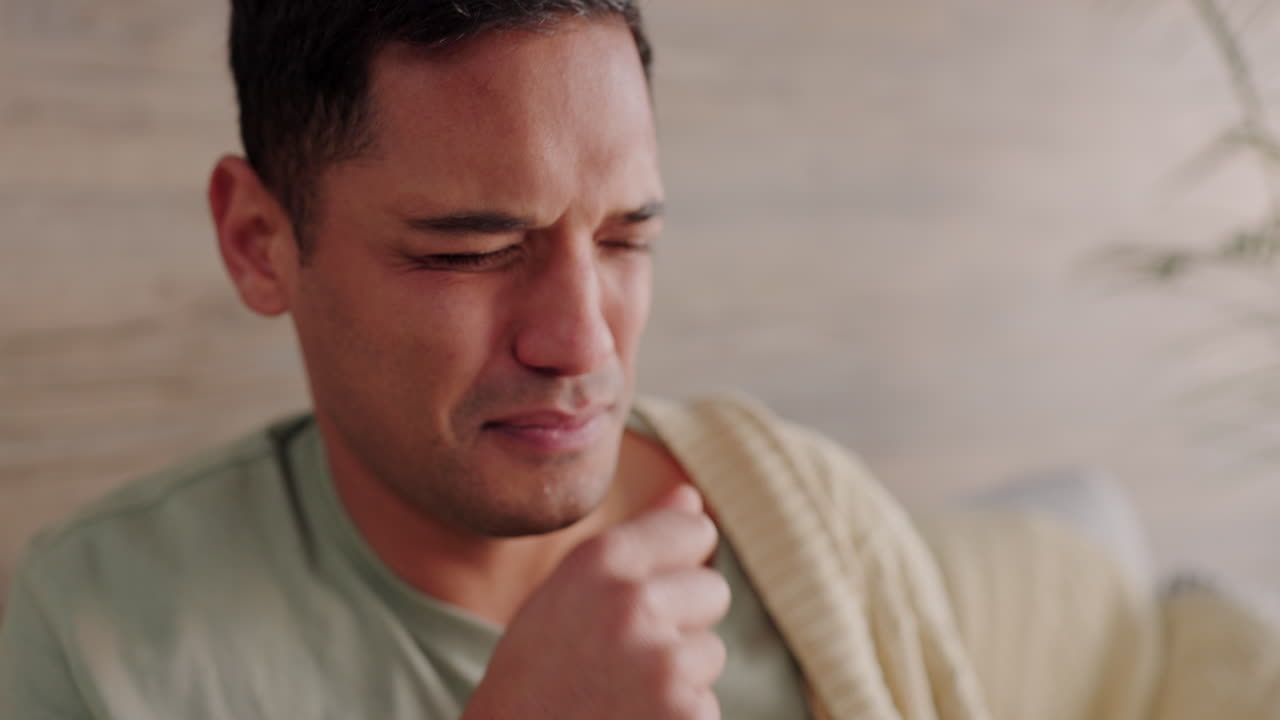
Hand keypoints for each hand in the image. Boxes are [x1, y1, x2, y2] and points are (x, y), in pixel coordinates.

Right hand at [462, 484, 729, 719]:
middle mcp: (635, 604)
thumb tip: (691, 496)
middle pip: (713, 591)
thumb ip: (635, 540)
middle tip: (623, 657)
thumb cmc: (534, 677)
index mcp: (600, 561)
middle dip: (683, 622)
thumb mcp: (568, 593)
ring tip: (620, 696)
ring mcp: (665, 665)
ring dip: (679, 676)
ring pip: (710, 654)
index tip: (651, 591)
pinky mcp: (688, 716)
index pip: (695, 530)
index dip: (679, 563)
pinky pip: (707, 705)